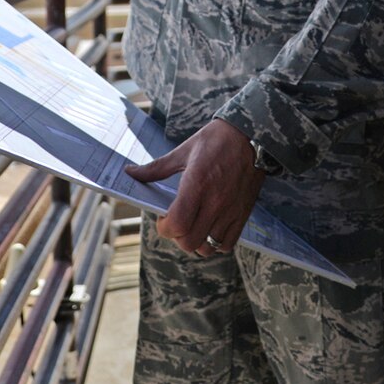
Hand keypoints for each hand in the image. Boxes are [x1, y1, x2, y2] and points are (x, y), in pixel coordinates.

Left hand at [124, 119, 265, 258]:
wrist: (252, 135)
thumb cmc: (215, 140)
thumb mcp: (183, 151)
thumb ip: (156, 168)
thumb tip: (130, 173)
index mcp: (197, 183)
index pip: (177, 224)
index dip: (164, 228)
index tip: (163, 218)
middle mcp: (215, 201)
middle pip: (190, 242)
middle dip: (177, 237)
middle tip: (177, 222)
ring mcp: (231, 210)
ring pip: (209, 247)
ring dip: (196, 242)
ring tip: (193, 226)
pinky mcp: (243, 213)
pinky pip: (228, 244)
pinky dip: (216, 243)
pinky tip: (211, 227)